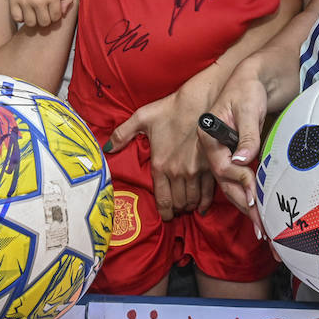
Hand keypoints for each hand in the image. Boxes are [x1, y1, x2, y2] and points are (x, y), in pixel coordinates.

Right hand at [9, 0, 70, 26]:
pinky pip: (17, 18)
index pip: (56, 18)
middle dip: (46, 19)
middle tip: (44, 11)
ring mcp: (24, 1)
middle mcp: (38, 1)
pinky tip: (25, 10)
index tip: (52, 9)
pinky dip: (21, 17)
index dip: (55, 15)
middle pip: (44, 23)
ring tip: (34, 11)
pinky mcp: (13, 0)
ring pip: (31, 23)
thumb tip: (63, 13)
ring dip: (34, 19)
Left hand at [108, 86, 214, 220]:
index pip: (162, 199)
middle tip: (175, 212)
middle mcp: (177, 172)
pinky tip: (201, 206)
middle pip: (178, 203)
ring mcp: (195, 171)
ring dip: (189, 207)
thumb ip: (122, 134)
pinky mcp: (211, 167)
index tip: (165, 217)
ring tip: (186, 208)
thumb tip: (107, 148)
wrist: (201, 101)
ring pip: (192, 200)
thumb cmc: (171, 108)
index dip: (164, 212)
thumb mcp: (142, 117)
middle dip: (176, 210)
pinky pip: (208, 192)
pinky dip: (204, 202)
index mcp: (160, 164)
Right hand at [199, 66, 269, 237]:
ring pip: (230, 185)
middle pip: (224, 183)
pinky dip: (246, 195)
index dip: (240, 182)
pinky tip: (257, 209)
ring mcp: (222, 154)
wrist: (254, 79)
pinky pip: (236, 181)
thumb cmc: (248, 89)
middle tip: (260, 227)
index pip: (223, 167)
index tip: (255, 197)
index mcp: (208, 136)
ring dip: (245, 206)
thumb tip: (242, 160)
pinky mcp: (233, 156)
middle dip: (242, 205)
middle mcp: (212, 149)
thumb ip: (245, 135)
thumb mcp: (248, 108)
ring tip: (260, 226)